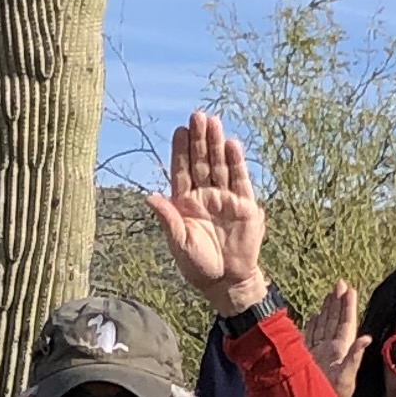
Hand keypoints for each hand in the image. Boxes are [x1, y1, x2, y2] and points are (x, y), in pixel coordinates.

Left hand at [144, 111, 269, 315]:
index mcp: (185, 203)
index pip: (181, 170)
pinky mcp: (245, 206)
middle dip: (199, 140)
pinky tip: (232, 144)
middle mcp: (204, 196)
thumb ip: (168, 220)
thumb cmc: (198, 266)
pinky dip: (237, 163)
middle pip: (201, 162)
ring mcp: (225, 199)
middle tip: (198, 115)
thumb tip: (150, 197)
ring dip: (217, 144)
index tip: (179, 130)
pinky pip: (240, 180)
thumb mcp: (180, 244)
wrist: (227, 281)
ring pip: (220, 166)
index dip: (180, 151)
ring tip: (214, 122)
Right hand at [306, 281, 365, 393]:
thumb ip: (355, 358)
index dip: (347, 307)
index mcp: (340, 352)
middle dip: (337, 302)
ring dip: (326, 311)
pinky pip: (310, 337)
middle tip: (339, 284)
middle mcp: (330, 351)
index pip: (345, 324)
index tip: (350, 289)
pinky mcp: (306, 359)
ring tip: (329, 295)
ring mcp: (318, 354)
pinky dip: (312, 325)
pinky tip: (314, 316)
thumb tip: (367, 338)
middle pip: (334, 321)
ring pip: (323, 326)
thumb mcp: (346, 380)